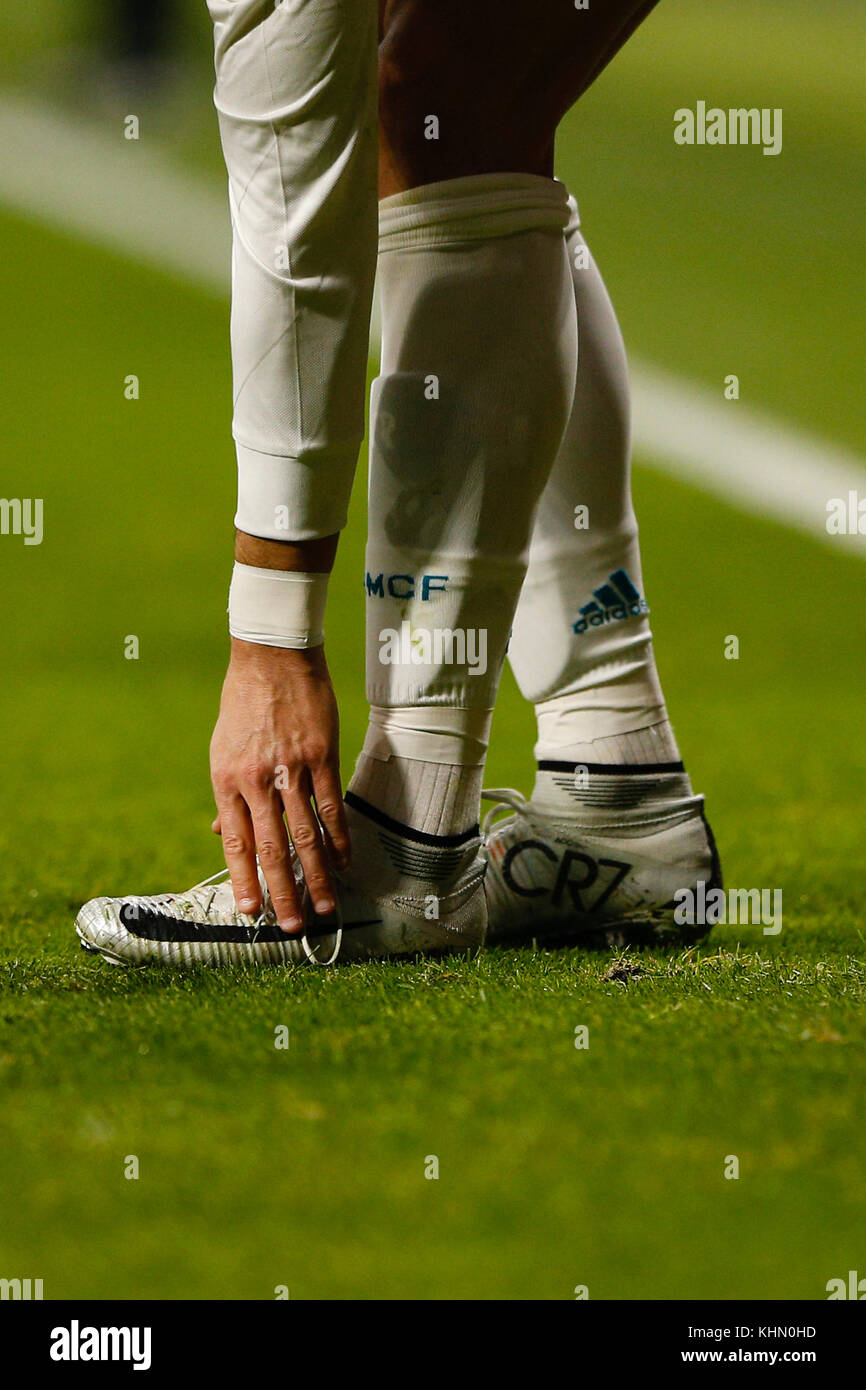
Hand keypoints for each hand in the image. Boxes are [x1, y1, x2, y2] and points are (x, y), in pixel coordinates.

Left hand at [209, 638, 349, 932]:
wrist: (271, 658)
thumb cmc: (244, 704)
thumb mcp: (223, 750)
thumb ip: (229, 797)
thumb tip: (225, 837)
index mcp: (226, 781)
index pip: (236, 844)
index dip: (244, 881)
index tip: (251, 913)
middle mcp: (256, 781)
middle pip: (271, 849)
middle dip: (283, 892)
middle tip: (293, 926)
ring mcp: (290, 769)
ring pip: (305, 835)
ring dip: (317, 875)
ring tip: (325, 905)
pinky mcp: (320, 756)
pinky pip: (330, 806)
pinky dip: (339, 838)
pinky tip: (345, 860)